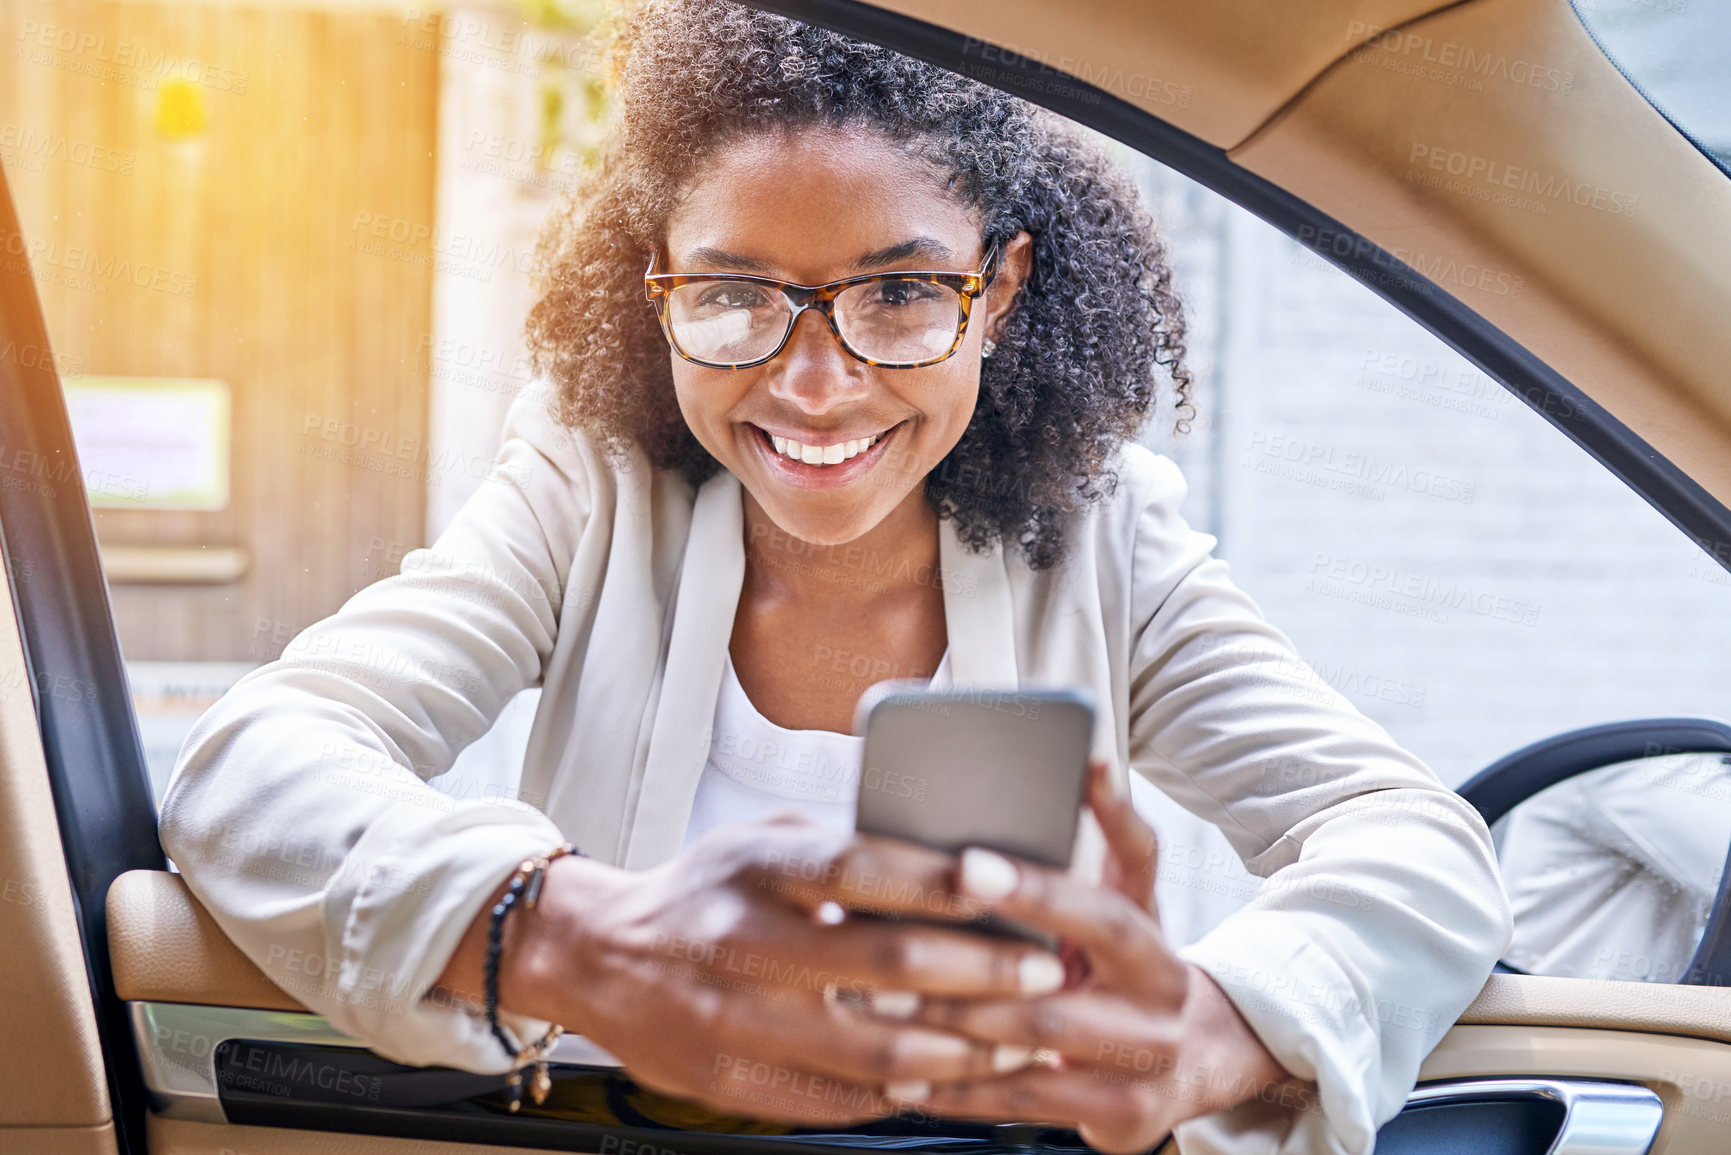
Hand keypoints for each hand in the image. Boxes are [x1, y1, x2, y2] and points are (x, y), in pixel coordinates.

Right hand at [441, 812, 1069, 1126]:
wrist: (601, 956)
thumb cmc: (706, 888)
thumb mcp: (763, 842)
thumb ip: (845, 847)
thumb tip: (953, 860)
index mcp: (755, 868)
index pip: (860, 867)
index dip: (937, 879)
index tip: (1007, 882)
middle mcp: (742, 941)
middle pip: (882, 962)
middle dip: (978, 970)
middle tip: (1044, 969)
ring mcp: (733, 1020)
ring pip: (870, 1047)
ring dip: (960, 1048)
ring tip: (1021, 1040)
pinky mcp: (729, 1081)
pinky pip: (834, 1099)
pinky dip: (900, 1092)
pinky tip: (948, 1079)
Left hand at [892, 760, 1305, 1152]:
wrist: (1196, 1052)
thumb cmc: (1133, 956)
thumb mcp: (1134, 890)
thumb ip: (1112, 828)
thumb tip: (1091, 756)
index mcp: (1154, 948)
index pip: (1099, 913)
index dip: (1035, 889)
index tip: (964, 864)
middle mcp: (1157, 1014)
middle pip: (1052, 999)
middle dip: (960, 978)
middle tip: (883, 952)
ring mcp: (1141, 1075)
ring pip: (1030, 1055)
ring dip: (945, 1034)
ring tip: (873, 1007)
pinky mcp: (1119, 1123)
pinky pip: (1022, 1106)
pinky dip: (957, 1092)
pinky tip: (899, 1073)